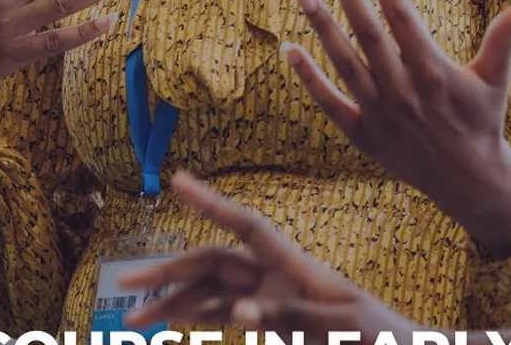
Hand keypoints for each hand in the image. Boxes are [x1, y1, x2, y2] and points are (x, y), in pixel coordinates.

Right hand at [120, 172, 413, 344]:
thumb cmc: (384, 339)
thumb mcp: (345, 328)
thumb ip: (293, 316)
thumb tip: (237, 314)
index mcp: (294, 266)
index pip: (244, 225)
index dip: (209, 202)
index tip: (176, 181)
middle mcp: (274, 277)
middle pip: (211, 264)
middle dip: (168, 271)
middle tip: (125, 283)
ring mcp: (270, 300)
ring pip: (209, 294)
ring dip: (172, 304)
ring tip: (132, 321)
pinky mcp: (272, 325)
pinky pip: (223, 316)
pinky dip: (196, 319)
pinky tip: (174, 324)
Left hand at [284, 0, 510, 256]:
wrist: (469, 182)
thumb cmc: (481, 120)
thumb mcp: (495, 78)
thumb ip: (504, 37)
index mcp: (434, 69)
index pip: (401, 12)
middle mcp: (404, 89)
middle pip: (368, 31)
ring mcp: (380, 113)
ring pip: (344, 61)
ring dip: (321, 26)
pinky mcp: (362, 135)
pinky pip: (328, 102)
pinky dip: (308, 77)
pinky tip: (288, 49)